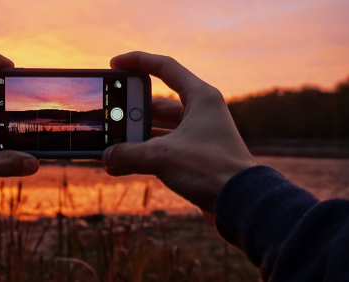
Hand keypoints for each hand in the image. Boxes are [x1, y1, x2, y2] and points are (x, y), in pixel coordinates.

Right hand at [102, 51, 255, 213]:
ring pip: (158, 129)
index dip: (137, 61)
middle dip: (130, 112)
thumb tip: (106, 156)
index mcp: (200, 97)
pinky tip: (122, 165)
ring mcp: (198, 135)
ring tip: (111, 146)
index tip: (115, 64)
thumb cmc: (211, 169)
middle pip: (157, 103)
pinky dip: (144, 155)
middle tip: (109, 116)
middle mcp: (200, 112)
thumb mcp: (162, 156)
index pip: (165, 68)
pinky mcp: (195, 156)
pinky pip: (163, 149)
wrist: (241, 202)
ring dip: (134, 138)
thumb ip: (129, 153)